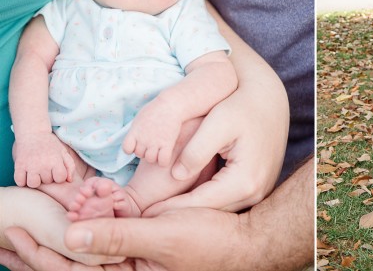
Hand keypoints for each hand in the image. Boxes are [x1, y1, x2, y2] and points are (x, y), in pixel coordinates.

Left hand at [3, 208, 248, 270]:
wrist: (243, 242)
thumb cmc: (209, 241)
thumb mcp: (162, 236)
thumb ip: (117, 237)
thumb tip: (70, 237)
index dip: (44, 254)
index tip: (17, 236)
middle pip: (76, 265)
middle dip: (47, 248)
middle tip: (12, 238)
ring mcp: (136, 262)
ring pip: (92, 251)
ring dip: (70, 234)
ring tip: (37, 226)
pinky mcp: (144, 248)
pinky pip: (110, 240)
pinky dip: (94, 226)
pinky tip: (82, 214)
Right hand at [13, 133, 74, 187]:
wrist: (33, 133)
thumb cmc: (50, 145)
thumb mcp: (63, 152)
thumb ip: (70, 166)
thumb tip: (69, 180)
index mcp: (56, 160)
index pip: (60, 179)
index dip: (59, 176)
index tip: (55, 170)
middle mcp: (43, 164)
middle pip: (47, 181)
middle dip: (47, 176)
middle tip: (44, 166)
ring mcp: (30, 166)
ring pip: (33, 184)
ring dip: (35, 180)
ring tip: (36, 172)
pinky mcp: (19, 166)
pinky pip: (20, 182)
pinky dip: (22, 180)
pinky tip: (26, 173)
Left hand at [122, 98, 180, 166]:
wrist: (171, 104)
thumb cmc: (157, 108)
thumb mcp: (140, 117)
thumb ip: (136, 130)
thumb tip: (135, 138)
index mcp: (135, 131)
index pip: (127, 149)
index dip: (132, 148)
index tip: (138, 143)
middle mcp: (143, 139)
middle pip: (140, 154)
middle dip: (146, 150)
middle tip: (153, 142)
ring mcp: (155, 142)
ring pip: (150, 159)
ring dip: (155, 156)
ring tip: (160, 147)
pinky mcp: (168, 144)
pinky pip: (163, 161)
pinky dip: (164, 160)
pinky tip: (167, 152)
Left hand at [146, 82, 288, 213]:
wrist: (270, 99)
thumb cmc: (242, 105)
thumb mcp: (218, 121)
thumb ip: (196, 149)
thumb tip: (176, 175)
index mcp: (246, 179)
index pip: (200, 203)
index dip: (170, 209)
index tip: (143, 214)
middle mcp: (256, 192)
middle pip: (210, 212)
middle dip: (178, 215)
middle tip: (146, 219)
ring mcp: (259, 192)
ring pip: (218, 209)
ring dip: (191, 211)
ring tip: (159, 213)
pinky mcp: (257, 188)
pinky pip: (226, 201)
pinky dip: (205, 202)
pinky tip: (183, 200)